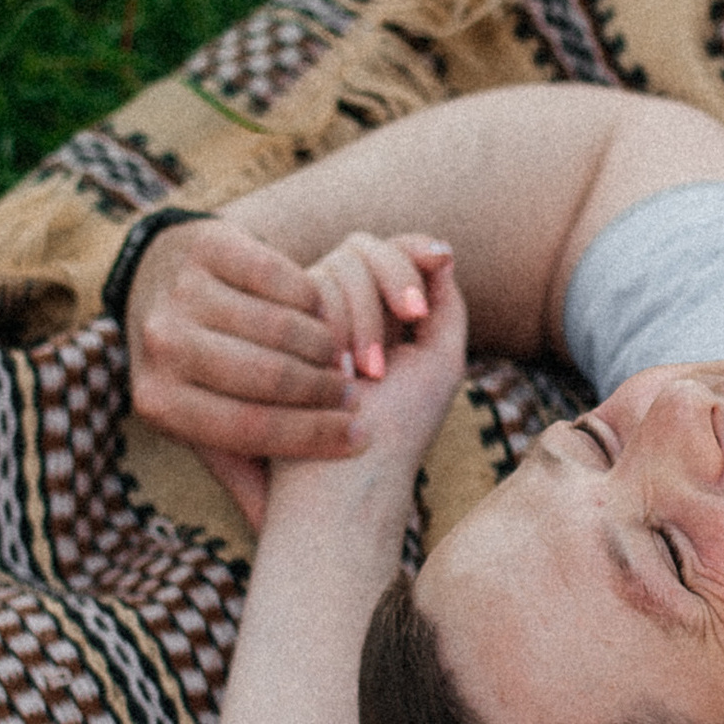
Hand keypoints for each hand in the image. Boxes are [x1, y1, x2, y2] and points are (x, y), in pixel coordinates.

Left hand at [127, 213, 459, 526]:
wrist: (157, 282)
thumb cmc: (200, 370)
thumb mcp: (206, 423)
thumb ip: (242, 469)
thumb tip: (285, 543)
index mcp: (157, 402)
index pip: (251, 427)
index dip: (314, 437)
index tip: (360, 437)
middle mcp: (160, 344)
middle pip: (269, 377)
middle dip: (327, 392)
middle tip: (360, 395)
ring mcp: (180, 289)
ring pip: (281, 327)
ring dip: (328, 345)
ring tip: (348, 359)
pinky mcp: (208, 244)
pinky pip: (284, 278)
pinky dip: (314, 300)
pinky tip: (324, 317)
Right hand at [309, 230, 467, 485]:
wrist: (344, 476)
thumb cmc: (401, 427)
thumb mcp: (441, 361)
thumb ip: (445, 304)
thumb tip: (440, 247)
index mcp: (383, 313)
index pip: (393, 252)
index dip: (411, 254)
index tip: (429, 291)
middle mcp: (344, 306)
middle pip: (368, 248)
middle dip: (392, 285)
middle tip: (395, 348)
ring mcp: (310, 312)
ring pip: (343, 263)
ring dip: (365, 318)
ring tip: (362, 376)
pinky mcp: (278, 322)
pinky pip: (313, 285)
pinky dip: (339, 325)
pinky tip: (334, 371)